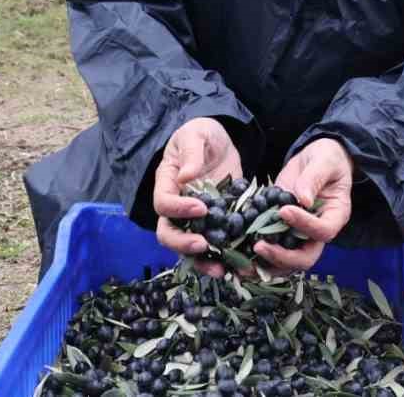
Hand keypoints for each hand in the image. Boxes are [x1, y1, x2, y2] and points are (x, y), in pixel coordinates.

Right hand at [153, 117, 241, 276]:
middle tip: (204, 245)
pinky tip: (240, 264)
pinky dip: (225, 257)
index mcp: (166, 184)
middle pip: (169, 233)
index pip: (163, 204)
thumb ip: (192, 154)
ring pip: (189, 247)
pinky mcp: (215, 224)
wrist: (221, 141)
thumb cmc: (202, 134)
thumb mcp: (197, 135)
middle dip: (183, 244)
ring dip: (203, 261)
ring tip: (223, 269)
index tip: (201, 208)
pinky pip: (215, 245)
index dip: (178, 210)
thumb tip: (187, 177)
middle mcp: (176, 207)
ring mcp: (194, 219)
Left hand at [255, 137, 352, 273]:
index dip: (304, 225)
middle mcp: (318, 233)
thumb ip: (313, 178)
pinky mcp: (281, 231)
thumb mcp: (323, 161)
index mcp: (335, 216)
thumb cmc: (325, 158)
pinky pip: (272, 250)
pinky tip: (238, 255)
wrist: (315, 160)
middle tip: (259, 246)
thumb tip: (302, 199)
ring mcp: (299, 236)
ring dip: (266, 264)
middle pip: (305, 258)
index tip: (284, 211)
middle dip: (282, 256)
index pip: (323, 231)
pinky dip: (256, 258)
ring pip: (287, 262)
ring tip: (243, 263)